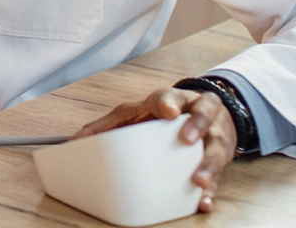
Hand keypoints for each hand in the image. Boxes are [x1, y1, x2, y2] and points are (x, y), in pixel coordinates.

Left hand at [70, 88, 236, 212]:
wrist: (209, 113)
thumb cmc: (164, 115)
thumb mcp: (136, 113)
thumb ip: (108, 125)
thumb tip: (75, 141)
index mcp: (173, 100)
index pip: (170, 96)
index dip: (168, 102)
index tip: (167, 110)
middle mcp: (198, 112)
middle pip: (202, 112)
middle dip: (196, 125)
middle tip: (187, 139)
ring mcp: (213, 134)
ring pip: (216, 145)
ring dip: (208, 163)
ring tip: (198, 178)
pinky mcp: (219, 157)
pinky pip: (219, 175)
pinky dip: (212, 189)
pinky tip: (204, 200)